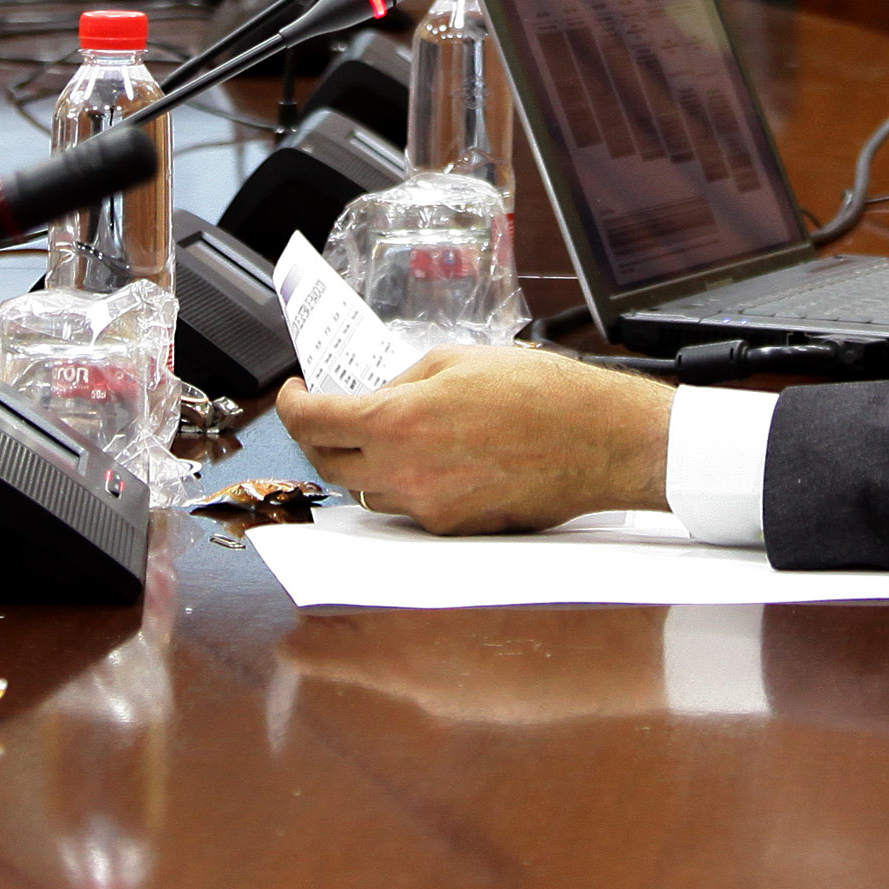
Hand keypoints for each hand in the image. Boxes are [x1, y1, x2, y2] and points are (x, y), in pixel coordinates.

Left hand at [275, 346, 673, 534]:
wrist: (599, 440)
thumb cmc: (542, 393)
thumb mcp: (458, 359)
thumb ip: (404, 381)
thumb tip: (376, 398)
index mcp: (398, 422)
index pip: (311, 422)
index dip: (289, 404)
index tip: (292, 391)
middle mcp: (404, 474)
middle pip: (327, 465)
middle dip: (317, 437)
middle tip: (326, 412)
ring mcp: (429, 509)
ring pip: (369, 490)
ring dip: (363, 462)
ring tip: (388, 431)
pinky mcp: (455, 529)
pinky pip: (410, 506)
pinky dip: (407, 481)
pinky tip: (436, 455)